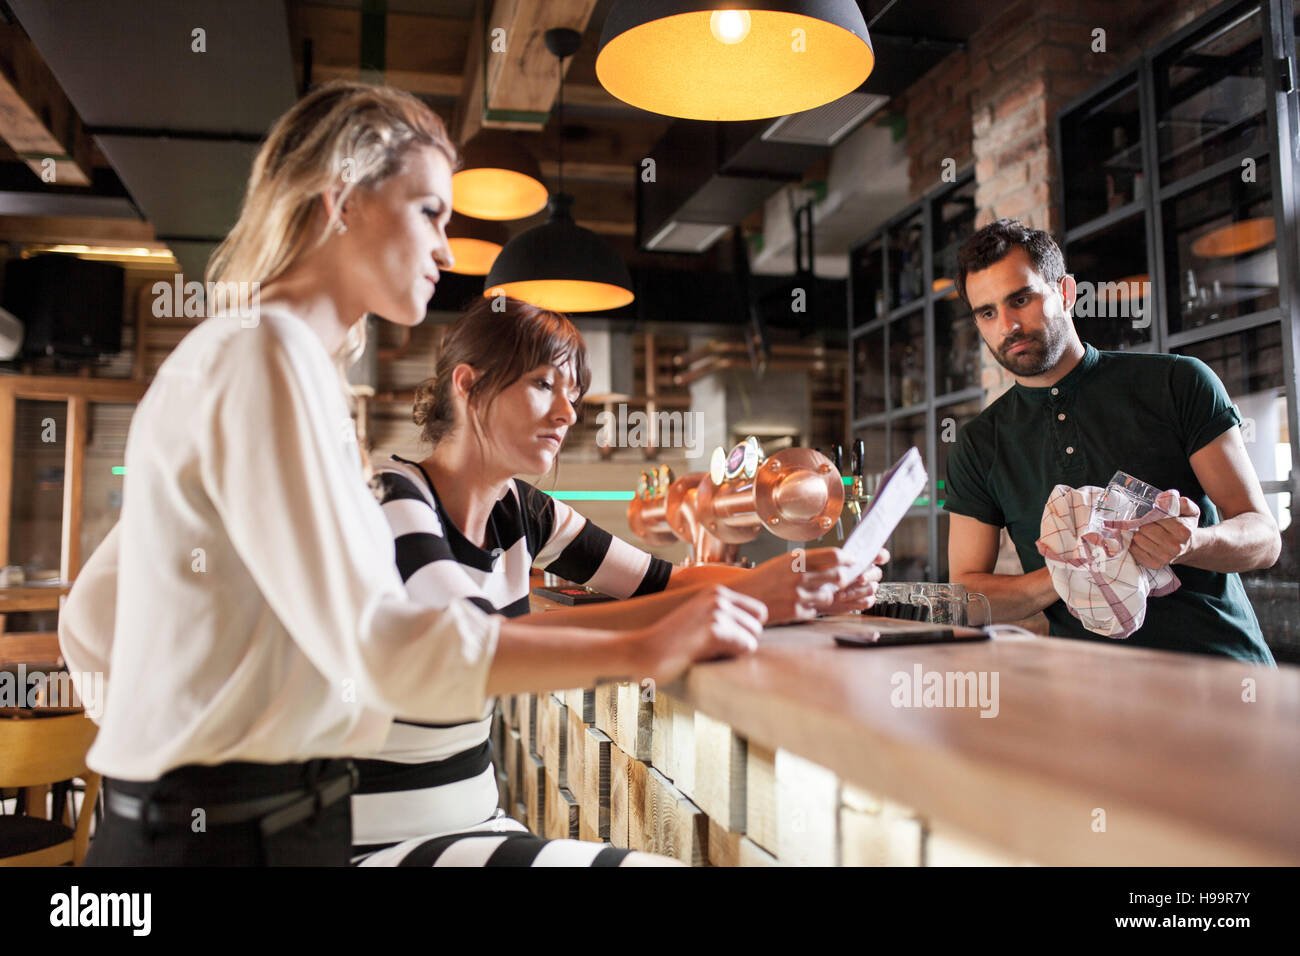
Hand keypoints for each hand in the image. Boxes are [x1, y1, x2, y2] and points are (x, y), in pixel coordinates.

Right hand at [638, 585, 765, 684]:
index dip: (747, 630)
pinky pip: (745, 648)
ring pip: (753, 638)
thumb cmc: (671, 644)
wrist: (642, 653)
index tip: (727, 641)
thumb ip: (724, 618)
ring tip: (706, 652)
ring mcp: (717, 611)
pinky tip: (705, 655)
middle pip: (758, 626)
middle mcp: (718, 596)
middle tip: (713, 649)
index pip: (759, 611)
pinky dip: (730, 658)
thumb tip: (759, 628)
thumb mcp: (699, 619)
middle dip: (742, 643)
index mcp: (715, 592)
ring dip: (734, 652)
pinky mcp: (715, 629)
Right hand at [730, 547, 885, 623]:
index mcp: (797, 560)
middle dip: (842, 579)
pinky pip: (815, 610)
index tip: (850, 561)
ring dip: (826, 596)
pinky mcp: (795, 611)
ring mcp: (798, 595)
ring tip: (814, 594)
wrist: (745, 595)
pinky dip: (811, 608)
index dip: (846, 559)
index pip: (833, 555)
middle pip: (838, 577)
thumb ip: (806, 561)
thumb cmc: (764, 578)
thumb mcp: (784, 562)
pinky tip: (799, 604)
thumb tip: (832, 562)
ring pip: (829, 596)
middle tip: (839, 581)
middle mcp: (799, 576)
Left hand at [814, 547, 889, 615]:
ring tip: (840, 593)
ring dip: (857, 591)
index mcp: (862, 559)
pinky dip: (856, 601)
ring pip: (872, 588)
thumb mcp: (826, 561)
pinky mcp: (861, 600)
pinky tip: (843, 600)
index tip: (877, 558)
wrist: (813, 592)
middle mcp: (866, 572)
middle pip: (877, 573)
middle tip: (859, 578)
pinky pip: (867, 601)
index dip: (881, 556)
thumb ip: (838, 557)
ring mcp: (865, 587)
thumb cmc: (820, 573)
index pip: (880, 555)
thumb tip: (849, 557)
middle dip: (868, 575)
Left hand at [1130, 496, 1199, 568]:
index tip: (1155, 516)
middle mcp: (1175, 546)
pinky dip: (1134, 545)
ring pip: (1138, 540)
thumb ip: (1183, 503)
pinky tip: (1142, 542)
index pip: (1156, 518)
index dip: (1153, 515)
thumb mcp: (1190, 511)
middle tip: (1148, 525)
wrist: (1190, 547)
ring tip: (1146, 534)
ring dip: (1138, 534)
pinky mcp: (1155, 564)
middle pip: (1145, 529)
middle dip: (1144, 524)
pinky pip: (1134, 551)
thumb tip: (1165, 501)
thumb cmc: (1186, 526)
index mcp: (1183, 531)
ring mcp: (1165, 557)